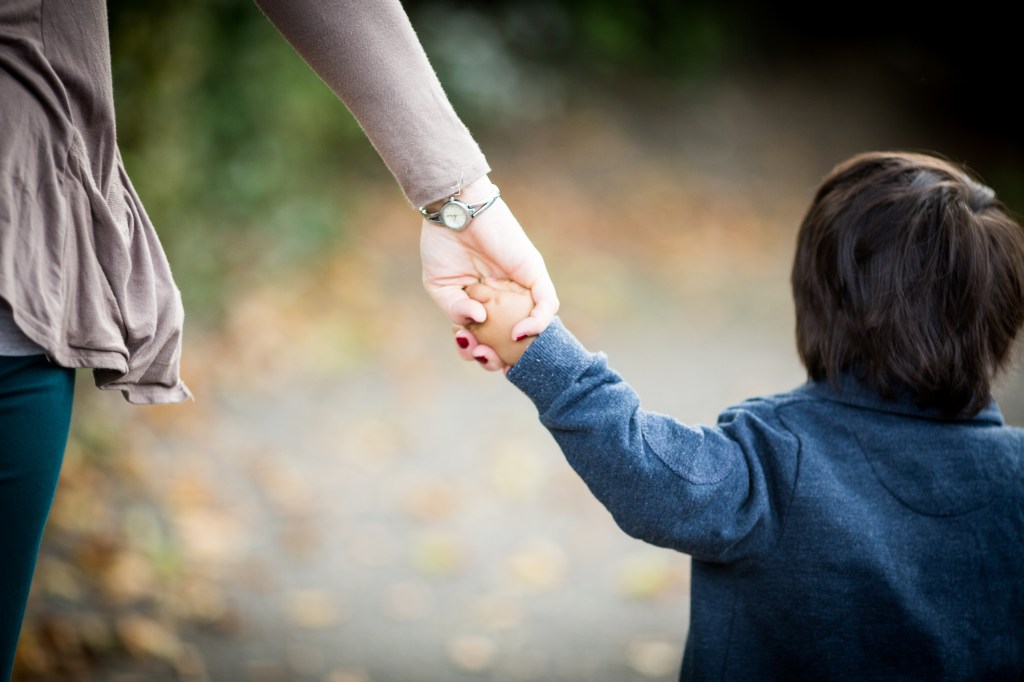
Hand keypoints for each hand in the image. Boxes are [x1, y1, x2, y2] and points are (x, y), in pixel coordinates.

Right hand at [421, 176, 557, 369]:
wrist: (454, 210)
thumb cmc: (442, 243)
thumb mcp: (440, 286)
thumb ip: (456, 311)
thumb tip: (479, 323)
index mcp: (481, 306)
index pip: (488, 339)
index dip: (482, 354)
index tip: (472, 354)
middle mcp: (504, 301)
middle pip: (511, 341)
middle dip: (498, 358)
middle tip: (484, 357)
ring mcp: (521, 289)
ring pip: (532, 329)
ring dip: (518, 349)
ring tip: (496, 353)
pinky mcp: (534, 274)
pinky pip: (547, 304)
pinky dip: (537, 323)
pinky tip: (517, 333)